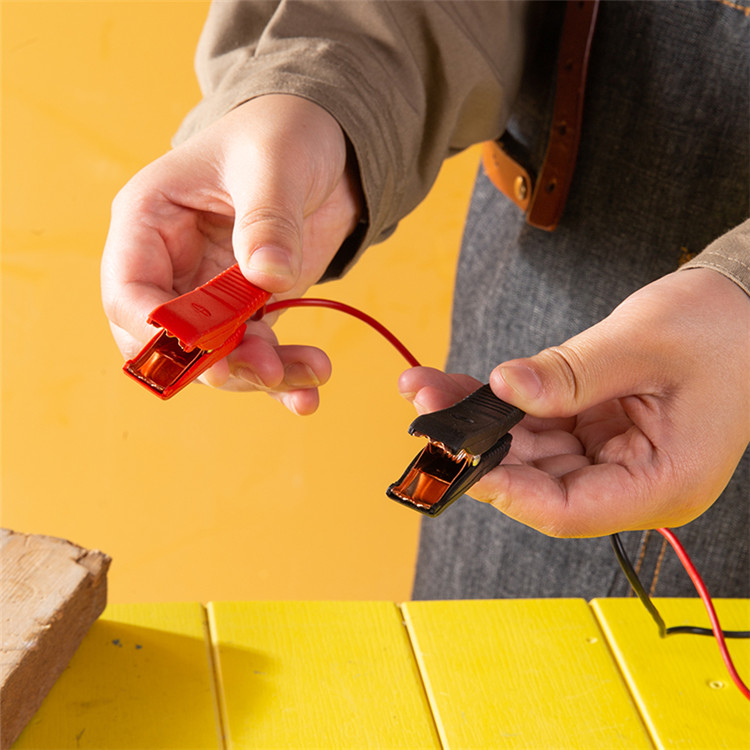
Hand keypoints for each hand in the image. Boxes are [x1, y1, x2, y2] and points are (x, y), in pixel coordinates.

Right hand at [101, 94, 362, 413]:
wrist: (324, 144)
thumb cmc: (282, 134)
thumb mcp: (274, 163)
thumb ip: (268, 219)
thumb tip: (268, 278)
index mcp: (151, 220)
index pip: (128, 290)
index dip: (154, 330)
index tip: (202, 351)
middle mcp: (173, 263)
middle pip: (170, 339)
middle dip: (215, 364)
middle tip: (264, 371)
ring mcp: (212, 291)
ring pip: (217, 357)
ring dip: (258, 376)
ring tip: (311, 374)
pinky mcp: (251, 307)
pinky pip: (256, 353)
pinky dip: (281, 375)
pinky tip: (309, 390)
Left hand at [399, 268, 749, 536]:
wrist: (748, 308)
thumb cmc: (720, 330)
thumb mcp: (643, 345)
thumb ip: (570, 374)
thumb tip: (503, 387)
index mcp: (662, 483)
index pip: (567, 508)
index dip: (506, 489)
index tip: (458, 458)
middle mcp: (632, 481)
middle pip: (538, 480)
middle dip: (478, 445)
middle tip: (426, 409)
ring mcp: (612, 456)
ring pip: (531, 450)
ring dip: (480, 421)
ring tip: (427, 390)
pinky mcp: (597, 430)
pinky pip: (541, 424)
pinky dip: (503, 405)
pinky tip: (458, 387)